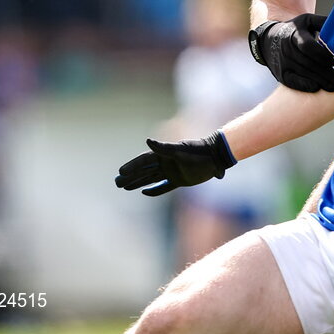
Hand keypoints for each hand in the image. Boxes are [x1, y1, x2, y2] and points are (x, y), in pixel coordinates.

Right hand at [114, 131, 236, 196]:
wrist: (217, 157)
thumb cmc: (199, 152)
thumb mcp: (180, 151)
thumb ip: (163, 148)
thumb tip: (147, 141)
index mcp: (164, 155)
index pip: (144, 161)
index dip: (132, 167)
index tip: (120, 172)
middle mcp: (166, 163)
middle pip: (144, 171)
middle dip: (131, 176)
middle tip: (116, 183)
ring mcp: (172, 172)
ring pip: (151, 178)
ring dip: (138, 182)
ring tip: (124, 187)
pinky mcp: (180, 180)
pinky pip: (163, 187)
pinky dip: (154, 190)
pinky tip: (143, 192)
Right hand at [249, 14, 333, 92]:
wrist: (269, 40)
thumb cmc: (295, 30)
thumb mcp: (307, 21)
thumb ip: (323, 22)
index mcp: (295, 35)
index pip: (307, 46)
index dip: (321, 55)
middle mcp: (287, 49)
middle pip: (308, 63)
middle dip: (326, 72)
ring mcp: (283, 63)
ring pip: (304, 74)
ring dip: (321, 81)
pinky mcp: (281, 74)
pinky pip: (294, 82)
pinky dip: (306, 86)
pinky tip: (318, 87)